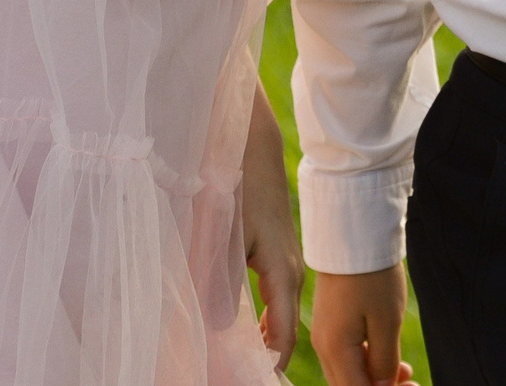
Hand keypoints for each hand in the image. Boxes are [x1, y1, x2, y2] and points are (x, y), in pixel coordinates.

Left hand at [240, 88, 304, 370]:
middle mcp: (291, 274)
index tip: (246, 384)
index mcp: (283, 276)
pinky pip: (274, 301)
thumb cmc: (237, 187)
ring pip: (278, 317)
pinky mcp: (277, 254)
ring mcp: (287, 263)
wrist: (253, 144)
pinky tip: (244, 333)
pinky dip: (261, 323)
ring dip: (261, 342)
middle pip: (283, 333)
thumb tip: (214, 329)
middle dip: (263, 361)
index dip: (266, 369)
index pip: (281, 341)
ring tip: (239, 368)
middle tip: (239, 379)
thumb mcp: (222, 236)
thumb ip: (216, 284)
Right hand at [310, 266, 413, 385]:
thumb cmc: (372, 275)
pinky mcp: (330, 323)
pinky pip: (347, 355)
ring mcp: (324, 334)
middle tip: (413, 382)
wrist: (353, 233)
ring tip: (408, 371)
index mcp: (334, 350)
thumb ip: (383, 362)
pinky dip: (368, 361)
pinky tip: (390, 356)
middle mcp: (323, 346)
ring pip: (348, 373)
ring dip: (375, 377)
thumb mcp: (387, 322)